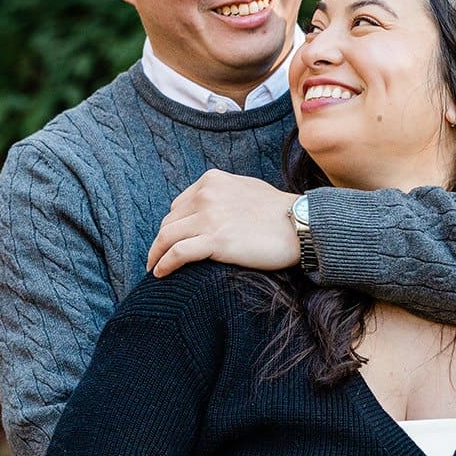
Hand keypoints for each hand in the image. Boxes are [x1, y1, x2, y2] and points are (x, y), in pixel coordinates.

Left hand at [147, 172, 299, 275]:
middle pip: (169, 222)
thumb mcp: (245, 189)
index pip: (178, 205)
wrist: (301, 225)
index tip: (169, 241)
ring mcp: (210, 217)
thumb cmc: (279, 212)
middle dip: (161, 242)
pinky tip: (160, 274)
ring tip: (154, 268)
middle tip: (157, 258)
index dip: (172, 226)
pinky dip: (164, 264)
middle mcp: (207, 195)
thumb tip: (205, 210)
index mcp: (212, 181)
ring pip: (167, 237)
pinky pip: (178, 253)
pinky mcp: (216, 241)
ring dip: (156, 255)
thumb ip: (222, 195)